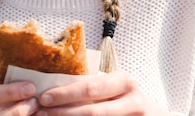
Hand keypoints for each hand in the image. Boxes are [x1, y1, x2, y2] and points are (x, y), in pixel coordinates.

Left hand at [35, 71, 168, 114]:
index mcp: (124, 82)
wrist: (153, 115)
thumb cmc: (125, 96)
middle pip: (92, 111)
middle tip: (41, 112)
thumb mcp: (114, 85)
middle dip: (62, 112)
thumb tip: (53, 85)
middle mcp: (132, 102)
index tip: (44, 97)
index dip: (65, 94)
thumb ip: (92, 85)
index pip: (91, 88)